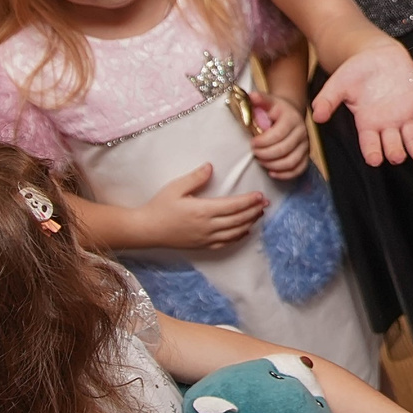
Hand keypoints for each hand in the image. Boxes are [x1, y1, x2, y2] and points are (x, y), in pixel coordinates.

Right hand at [131, 164, 266, 249]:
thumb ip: (195, 178)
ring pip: (234, 232)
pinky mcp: (202, 245)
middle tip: (265, 203)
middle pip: (238, 219)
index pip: (233, 206)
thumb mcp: (176, 188)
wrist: (146, 230)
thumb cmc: (159, 207)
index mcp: (202, 210)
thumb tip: (211, 167)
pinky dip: (238, 236)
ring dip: (249, 223)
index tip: (260, 195)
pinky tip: (244, 231)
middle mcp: (207, 226)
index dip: (249, 201)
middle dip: (254, 211)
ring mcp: (205, 238)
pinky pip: (225, 243)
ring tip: (259, 214)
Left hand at [247, 91, 314, 181]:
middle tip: (254, 153)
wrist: (291, 113)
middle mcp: (302, 132)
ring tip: (261, 161)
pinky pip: (299, 169)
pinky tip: (272, 172)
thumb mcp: (269, 102)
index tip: (252, 143)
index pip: (278, 135)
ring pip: (291, 161)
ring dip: (273, 165)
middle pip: (284, 149)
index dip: (263, 142)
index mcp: (292, 118)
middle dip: (265, 154)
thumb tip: (251, 96)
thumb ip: (260, 100)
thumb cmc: (277, 109)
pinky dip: (285, 174)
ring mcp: (305, 144)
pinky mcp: (306, 155)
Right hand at [314, 38, 412, 167]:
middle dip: (395, 152)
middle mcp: (388, 124)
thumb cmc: (355, 71)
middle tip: (397, 156)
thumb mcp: (338, 83)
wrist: (375, 53)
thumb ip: (328, 100)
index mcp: (367, 123)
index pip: (370, 144)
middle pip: (393, 144)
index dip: (372, 152)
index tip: (375, 160)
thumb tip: (317, 116)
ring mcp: (406, 115)